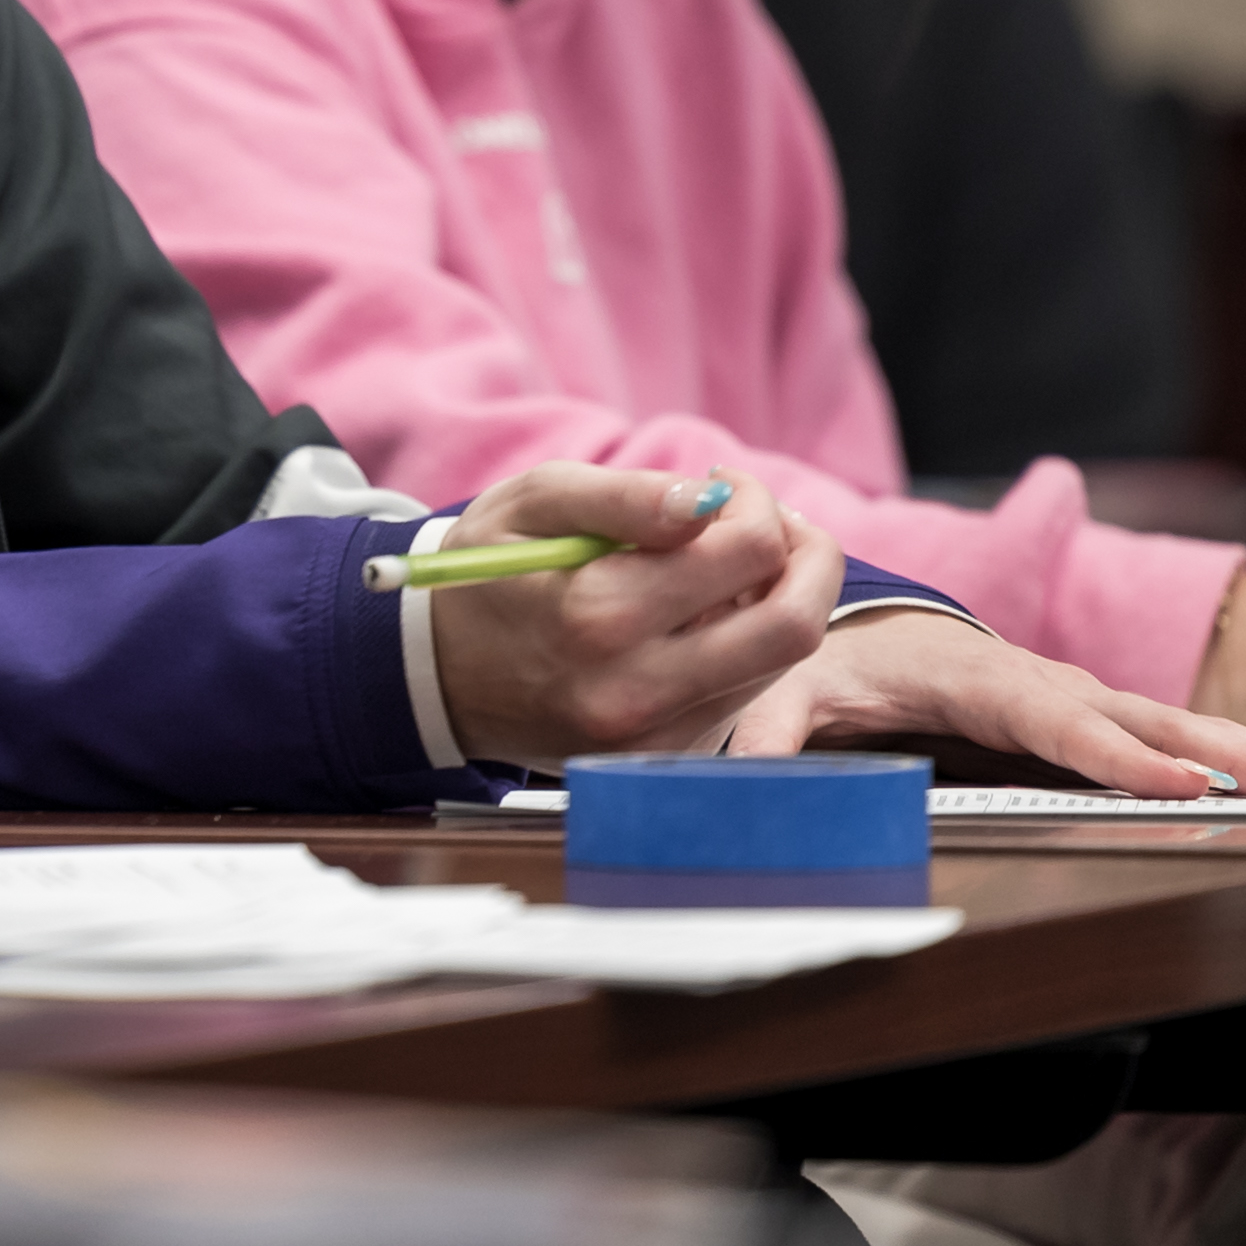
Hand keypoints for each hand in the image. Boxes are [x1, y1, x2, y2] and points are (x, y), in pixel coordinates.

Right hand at [426, 466, 840, 771]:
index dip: (757, 503)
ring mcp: (655, 738)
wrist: (435, 677)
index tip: (724, 486)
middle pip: (796, 627)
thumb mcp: (533, 503)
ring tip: (726, 563)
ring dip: (777, 599)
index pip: (748, 552)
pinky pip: (746, 695)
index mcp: (600, 614)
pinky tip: (702, 617)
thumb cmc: (488, 574)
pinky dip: (744, 644)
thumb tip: (710, 500)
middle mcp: (636, 690)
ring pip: (780, 662)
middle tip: (773, 523)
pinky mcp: (664, 759)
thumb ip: (624, 494)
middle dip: (809, 558)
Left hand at [726, 606, 1245, 795]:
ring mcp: (1081, 697)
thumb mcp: (785, 689)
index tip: (1176, 781)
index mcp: (976, 678)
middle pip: (1145, 718)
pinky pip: (1179, 735)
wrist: (857, 619)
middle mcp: (1043, 683)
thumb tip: (757, 775)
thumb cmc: (830, 658)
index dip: (1113, 751)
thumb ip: (774, 733)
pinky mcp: (1100, 715)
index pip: (1052, 721)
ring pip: (1180, 724)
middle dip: (1228, 751)